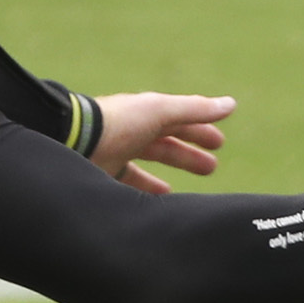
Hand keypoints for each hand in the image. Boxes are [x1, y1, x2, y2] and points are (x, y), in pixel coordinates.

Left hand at [89, 92, 235, 195]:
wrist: (72, 141)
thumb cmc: (118, 123)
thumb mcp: (160, 112)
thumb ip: (194, 109)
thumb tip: (231, 104)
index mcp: (146, 113)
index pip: (179, 119)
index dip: (200, 128)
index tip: (219, 142)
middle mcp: (131, 131)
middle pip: (166, 141)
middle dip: (189, 153)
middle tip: (212, 167)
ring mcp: (116, 152)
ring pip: (148, 162)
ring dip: (168, 170)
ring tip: (179, 189)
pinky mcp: (103, 173)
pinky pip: (128, 183)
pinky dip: (144, 189)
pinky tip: (158, 198)